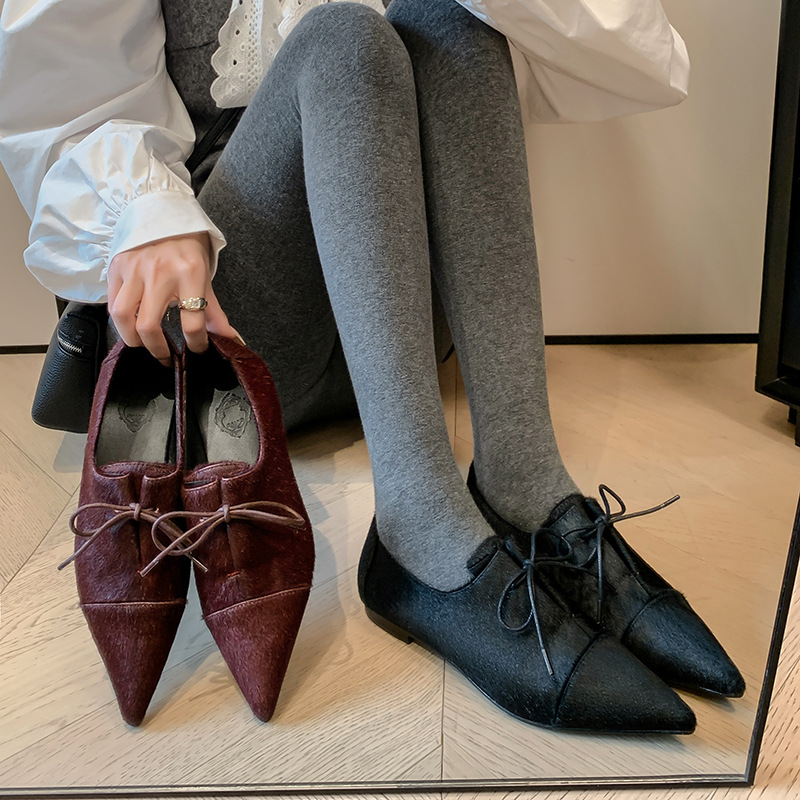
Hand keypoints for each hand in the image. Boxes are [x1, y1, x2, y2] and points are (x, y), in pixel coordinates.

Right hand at [108, 232, 240, 365]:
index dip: (196, 343)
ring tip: (143, 344)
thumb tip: (231, 340)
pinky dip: (119, 319)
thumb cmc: (186, 246)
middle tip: (165, 356)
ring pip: (123, 316)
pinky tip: (130, 324)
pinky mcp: (116, 267)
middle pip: (148, 326)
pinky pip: (112, 302)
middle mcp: (159, 272)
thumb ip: (214, 313)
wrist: (162, 212)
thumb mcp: (205, 277)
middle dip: (157, 349)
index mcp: (189, 274)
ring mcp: (134, 270)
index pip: (192, 321)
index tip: (197, 349)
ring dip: (131, 338)